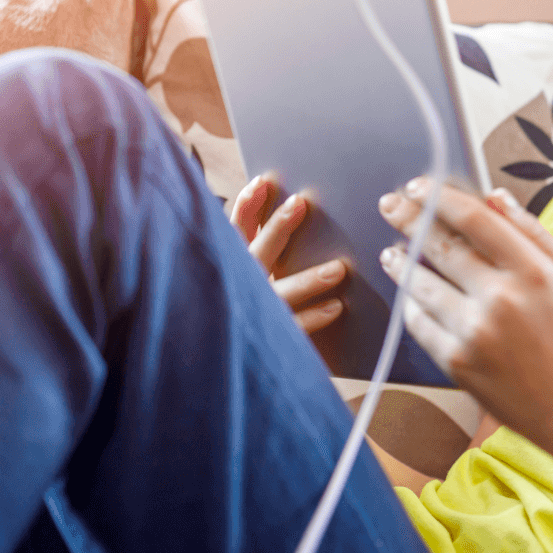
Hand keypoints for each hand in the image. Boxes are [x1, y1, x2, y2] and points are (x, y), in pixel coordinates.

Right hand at [231, 173, 349, 334]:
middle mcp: (235, 288)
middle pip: (256, 253)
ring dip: (308, 280)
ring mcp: (248, 315)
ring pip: (277, 294)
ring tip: (339, 268)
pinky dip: (313, 318)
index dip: (246, 208)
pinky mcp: (264, 344)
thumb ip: (258, 250)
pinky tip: (336, 307)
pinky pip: (290, 330)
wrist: (213, 370)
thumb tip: (293, 213)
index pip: (233, 232)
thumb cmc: (235, 310)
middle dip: (276, 228)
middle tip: (300, 203)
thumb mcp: (240, 276)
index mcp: (227, 267)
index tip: (263, 182)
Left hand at [376, 179, 552, 465]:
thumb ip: (533, 232)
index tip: (421, 186)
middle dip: (409, 218)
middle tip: (390, 205)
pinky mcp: (457, 363)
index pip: (474, 219)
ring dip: (401, 261)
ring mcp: (475, 333)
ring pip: (422, 283)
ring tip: (392, 252)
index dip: (441, 197)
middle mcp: (501, 299)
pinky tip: (408, 293)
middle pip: (440, 245)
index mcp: (533, 272)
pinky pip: (419, 322)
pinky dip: (410, 303)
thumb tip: (494, 195)